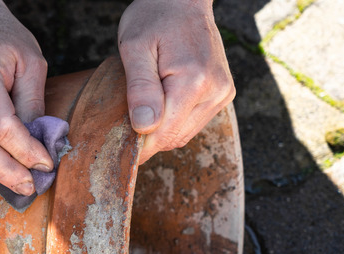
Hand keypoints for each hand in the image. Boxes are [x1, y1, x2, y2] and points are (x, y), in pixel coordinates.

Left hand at [117, 0, 234, 163]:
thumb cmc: (154, 17)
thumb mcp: (135, 47)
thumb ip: (140, 88)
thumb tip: (144, 127)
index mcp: (194, 81)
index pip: (164, 134)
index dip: (140, 146)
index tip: (119, 147)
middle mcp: (215, 91)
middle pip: (176, 138)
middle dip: (150, 137)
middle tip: (127, 121)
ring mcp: (223, 93)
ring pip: (186, 134)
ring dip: (163, 129)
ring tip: (146, 105)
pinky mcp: (224, 93)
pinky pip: (195, 122)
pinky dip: (176, 121)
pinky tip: (163, 102)